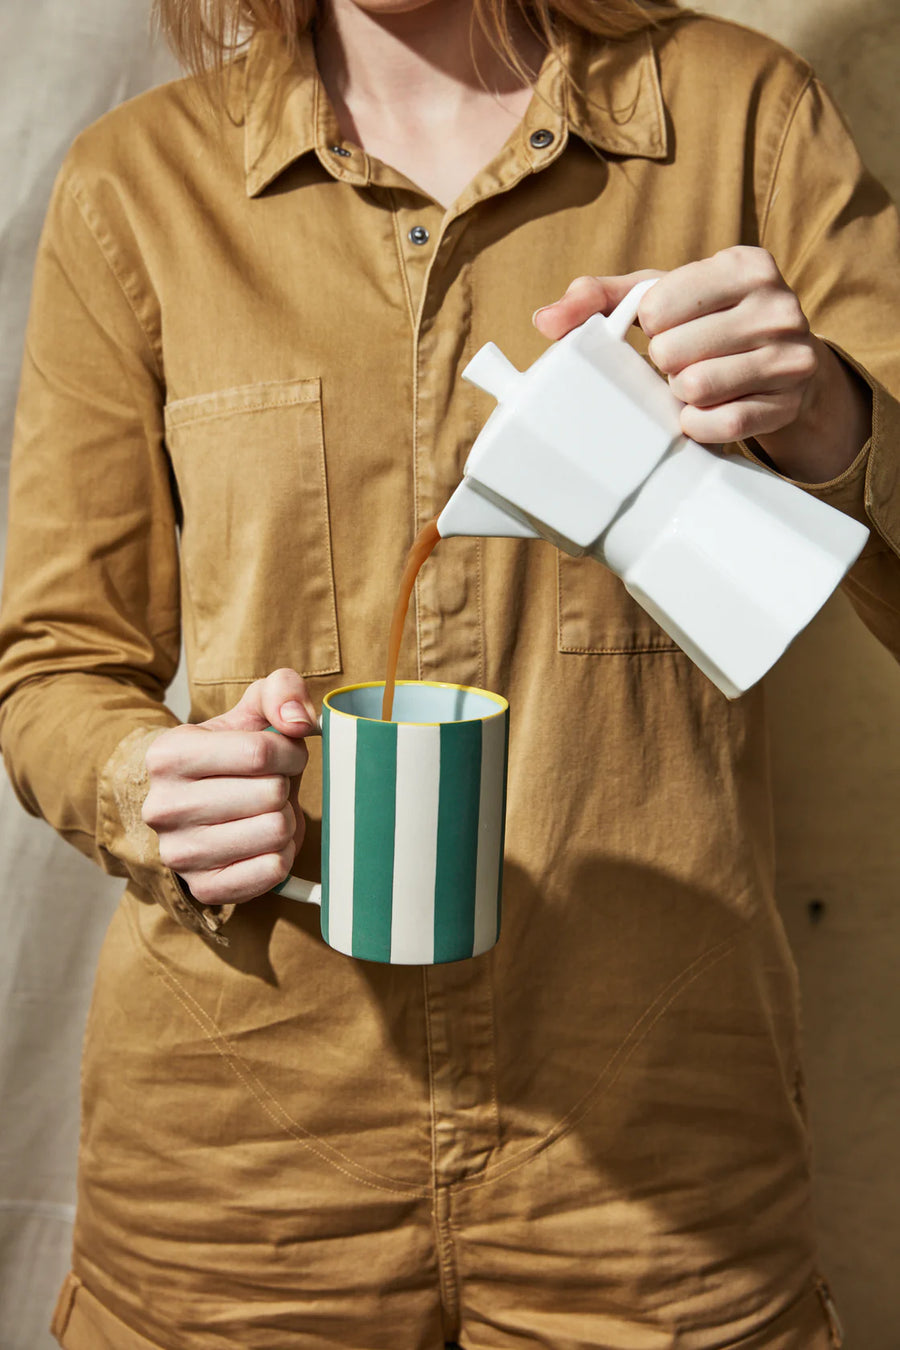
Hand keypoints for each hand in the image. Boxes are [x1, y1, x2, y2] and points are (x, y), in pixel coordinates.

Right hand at [142, 668, 316, 904]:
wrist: (192, 808)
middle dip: (284, 786)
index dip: (290, 752)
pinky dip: (281, 854)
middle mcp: (164, 807)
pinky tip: (262, 841)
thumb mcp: (247, 712)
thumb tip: (301, 721)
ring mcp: (180, 853)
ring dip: (285, 820)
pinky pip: (273, 870)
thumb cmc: (227, 757)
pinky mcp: (204, 888)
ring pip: (275, 831)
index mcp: (168, 755)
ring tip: (264, 812)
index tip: (285, 755)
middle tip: (270, 786)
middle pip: (271, 794)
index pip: (260, 751)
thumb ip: (280, 691)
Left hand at [534, 247, 870, 482]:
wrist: (787, 364)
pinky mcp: (788, 404)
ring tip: (694, 382)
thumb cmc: (710, 321)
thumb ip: (599, 297)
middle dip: (666, 362)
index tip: (667, 326)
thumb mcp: (662, 295)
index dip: (650, 325)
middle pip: (672, 351)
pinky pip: (721, 424)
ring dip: (680, 393)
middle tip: (684, 359)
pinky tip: (701, 412)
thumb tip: (544, 321)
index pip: (656, 306)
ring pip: (696, 388)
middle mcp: (778, 305)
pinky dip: (698, 425)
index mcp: (745, 264)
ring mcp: (790, 357)